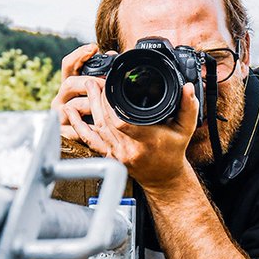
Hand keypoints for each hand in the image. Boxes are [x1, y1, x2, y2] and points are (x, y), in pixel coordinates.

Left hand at [51, 43, 198, 190]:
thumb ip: (188, 107)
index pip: (123, 121)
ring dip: (90, 106)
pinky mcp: (109, 155)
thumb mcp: (185, 130)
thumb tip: (188, 87)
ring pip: (97, 128)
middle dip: (98, 99)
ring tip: (87, 87)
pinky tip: (70, 113)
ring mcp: (116, 153)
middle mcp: (128, 149)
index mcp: (146, 141)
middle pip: (106, 121)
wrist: (163, 177)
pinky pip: (90, 141)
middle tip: (94, 80)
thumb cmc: (173, 152)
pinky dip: (78, 126)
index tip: (110, 86)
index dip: (112, 104)